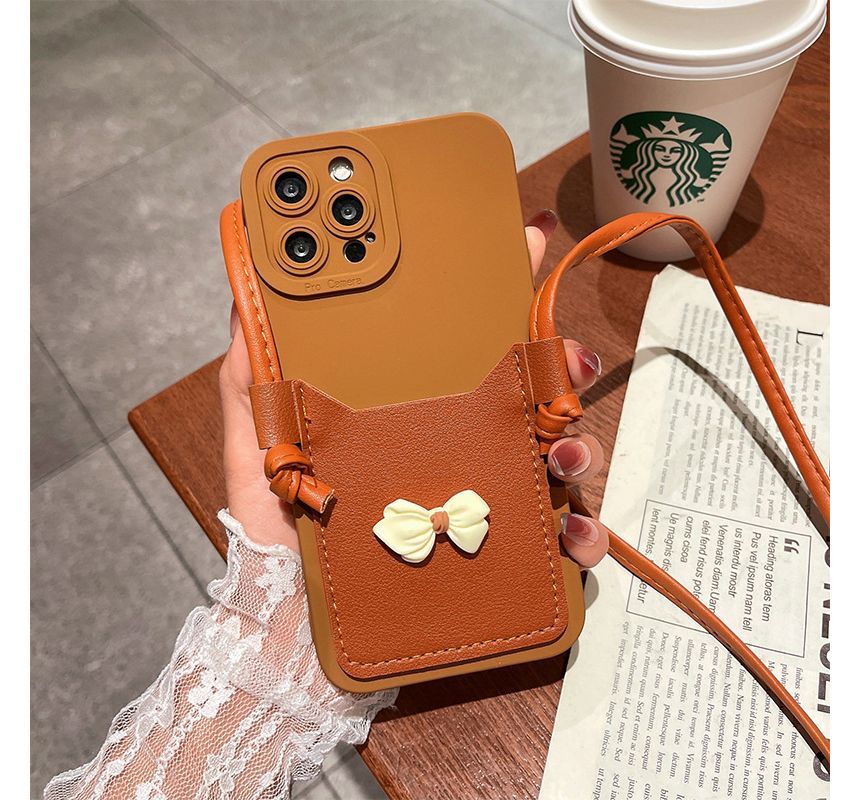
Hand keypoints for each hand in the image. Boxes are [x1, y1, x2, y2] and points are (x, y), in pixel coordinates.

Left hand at [219, 210, 609, 565]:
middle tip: (567, 357)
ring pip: (561, 460)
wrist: (292, 622)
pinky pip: (561, 545)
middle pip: (531, 396)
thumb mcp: (258, 446)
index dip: (500, 293)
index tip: (525, 244)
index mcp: (414, 415)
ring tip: (561, 451)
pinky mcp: (501, 560)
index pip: (465, 348)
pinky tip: (568, 536)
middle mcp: (460, 450)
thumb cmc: (280, 529)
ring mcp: (485, 502)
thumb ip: (251, 377)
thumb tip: (245, 298)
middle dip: (564, 365)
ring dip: (581, 446)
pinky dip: (580, 537)